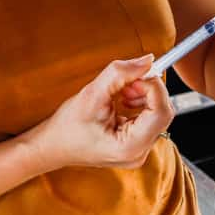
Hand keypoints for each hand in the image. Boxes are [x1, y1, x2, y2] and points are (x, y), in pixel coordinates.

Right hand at [29, 54, 174, 169]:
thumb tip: (148, 60)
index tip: (141, 72)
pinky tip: (122, 101)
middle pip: (162, 112)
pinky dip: (140, 103)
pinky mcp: (136, 145)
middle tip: (127, 82)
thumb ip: (121, 73)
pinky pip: (149, 118)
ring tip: (121, 92)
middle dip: (148, 90)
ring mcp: (139, 152)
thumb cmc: (67, 126)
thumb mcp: (92, 94)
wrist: (52, 146)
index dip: (155, 87)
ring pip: (157, 113)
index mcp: (130, 147)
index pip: (161, 112)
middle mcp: (139, 154)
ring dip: (143, 95)